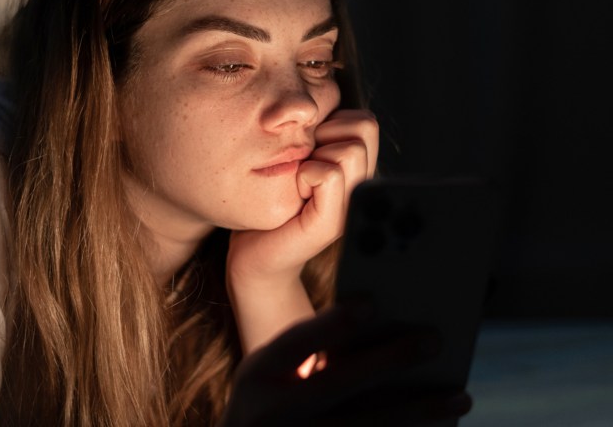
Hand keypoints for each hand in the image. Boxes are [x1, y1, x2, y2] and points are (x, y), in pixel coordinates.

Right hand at [218, 303, 472, 426]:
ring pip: (365, 426)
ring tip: (460, 397)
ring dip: (419, 412)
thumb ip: (312, 349)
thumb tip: (384, 321)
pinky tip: (442, 425)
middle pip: (338, 384)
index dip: (333, 323)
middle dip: (389, 360)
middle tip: (433, 339)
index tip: (371, 303)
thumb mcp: (275, 371)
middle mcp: (271, 413)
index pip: (296, 342)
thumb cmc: (276, 396)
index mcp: (258, 375)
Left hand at [227, 109, 378, 285]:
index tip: (308, 150)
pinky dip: (305, 175)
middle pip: (363, 127)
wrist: (253, 256)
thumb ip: (316, 134)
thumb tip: (315, 99)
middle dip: (325, 135)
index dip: (331, 124)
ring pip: (349, 149)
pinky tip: (294, 193)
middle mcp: (362, 188)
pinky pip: (329, 174)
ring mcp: (351, 208)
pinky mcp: (331, 224)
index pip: (364, 120)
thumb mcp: (297, 159)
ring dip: (314, 155)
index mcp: (357, 171)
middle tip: (303, 164)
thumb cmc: (270, 202)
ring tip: (299, 180)